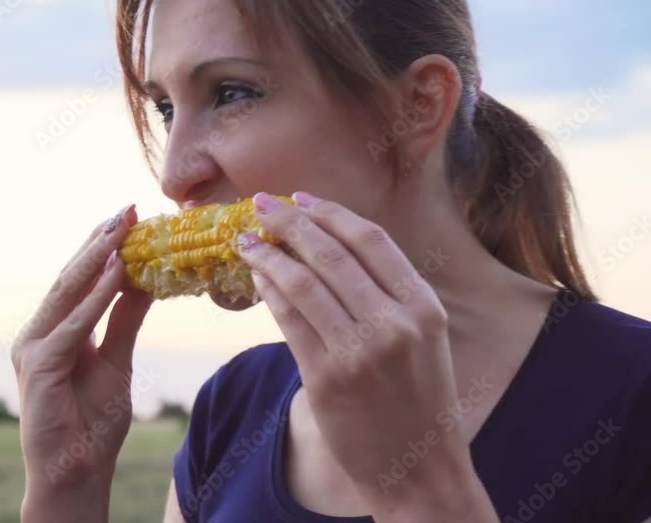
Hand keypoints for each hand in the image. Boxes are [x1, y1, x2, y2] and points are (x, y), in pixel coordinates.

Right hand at [12, 204, 153, 522]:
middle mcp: (38, 333)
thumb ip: (124, 320)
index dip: (101, 247)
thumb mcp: (117, 360)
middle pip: (70, 278)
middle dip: (99, 242)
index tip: (129, 217)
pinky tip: (117, 272)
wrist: (76, 473)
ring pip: (68, 293)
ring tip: (121, 228)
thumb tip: (146, 280)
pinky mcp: (39, 366)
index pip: (79, 279)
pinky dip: (96, 297)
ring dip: (96, 258)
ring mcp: (34, 347)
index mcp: (55, 330)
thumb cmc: (92, 424)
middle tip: (126, 210)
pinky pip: (73, 325)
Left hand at [236, 191, 496, 519]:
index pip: (371, 240)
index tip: (302, 197)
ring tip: (245, 238)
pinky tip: (255, 277)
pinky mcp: (325, 378)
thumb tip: (332, 246)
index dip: (331, 212)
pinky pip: (288, 320)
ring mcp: (359, 352)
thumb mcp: (424, 340)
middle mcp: (395, 324)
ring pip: (302, 282)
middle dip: (290, 221)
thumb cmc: (419, 402)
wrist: (420, 472)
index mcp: (424, 308)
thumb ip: (390, 295)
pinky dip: (268, 291)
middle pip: (331, 253)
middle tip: (262, 204)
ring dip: (268, 253)